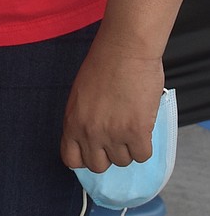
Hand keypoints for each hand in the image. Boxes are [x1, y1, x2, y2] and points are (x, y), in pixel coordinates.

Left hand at [61, 33, 163, 173]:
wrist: (125, 49)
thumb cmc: (104, 63)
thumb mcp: (81, 93)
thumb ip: (83, 118)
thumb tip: (93, 138)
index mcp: (72, 121)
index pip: (71, 159)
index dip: (84, 157)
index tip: (94, 150)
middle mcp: (89, 131)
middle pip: (98, 166)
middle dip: (108, 155)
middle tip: (116, 137)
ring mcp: (113, 134)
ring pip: (123, 161)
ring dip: (128, 147)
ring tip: (130, 124)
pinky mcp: (136, 132)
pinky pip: (142, 156)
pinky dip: (144, 145)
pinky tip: (142, 126)